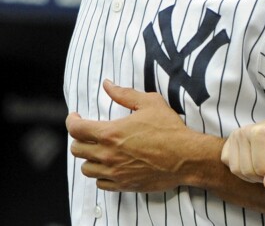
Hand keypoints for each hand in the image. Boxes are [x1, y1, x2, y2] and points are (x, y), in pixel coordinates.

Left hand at [66, 79, 215, 192]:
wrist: (186, 157)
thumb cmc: (170, 130)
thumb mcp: (150, 103)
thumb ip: (125, 93)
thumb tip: (107, 85)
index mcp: (111, 133)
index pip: (76, 129)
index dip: (71, 121)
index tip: (75, 117)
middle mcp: (107, 154)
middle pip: (77, 149)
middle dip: (79, 139)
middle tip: (89, 133)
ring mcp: (114, 172)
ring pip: (86, 168)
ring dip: (89, 158)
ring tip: (99, 151)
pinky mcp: (123, 185)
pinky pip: (100, 183)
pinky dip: (101, 174)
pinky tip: (111, 166)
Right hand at [221, 114, 264, 189]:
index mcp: (259, 134)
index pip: (260, 170)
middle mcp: (243, 133)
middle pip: (246, 171)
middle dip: (262, 176)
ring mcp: (234, 136)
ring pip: (236, 170)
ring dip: (252, 174)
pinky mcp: (229, 141)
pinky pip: (228, 163)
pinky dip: (241, 167)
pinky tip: (255, 161)